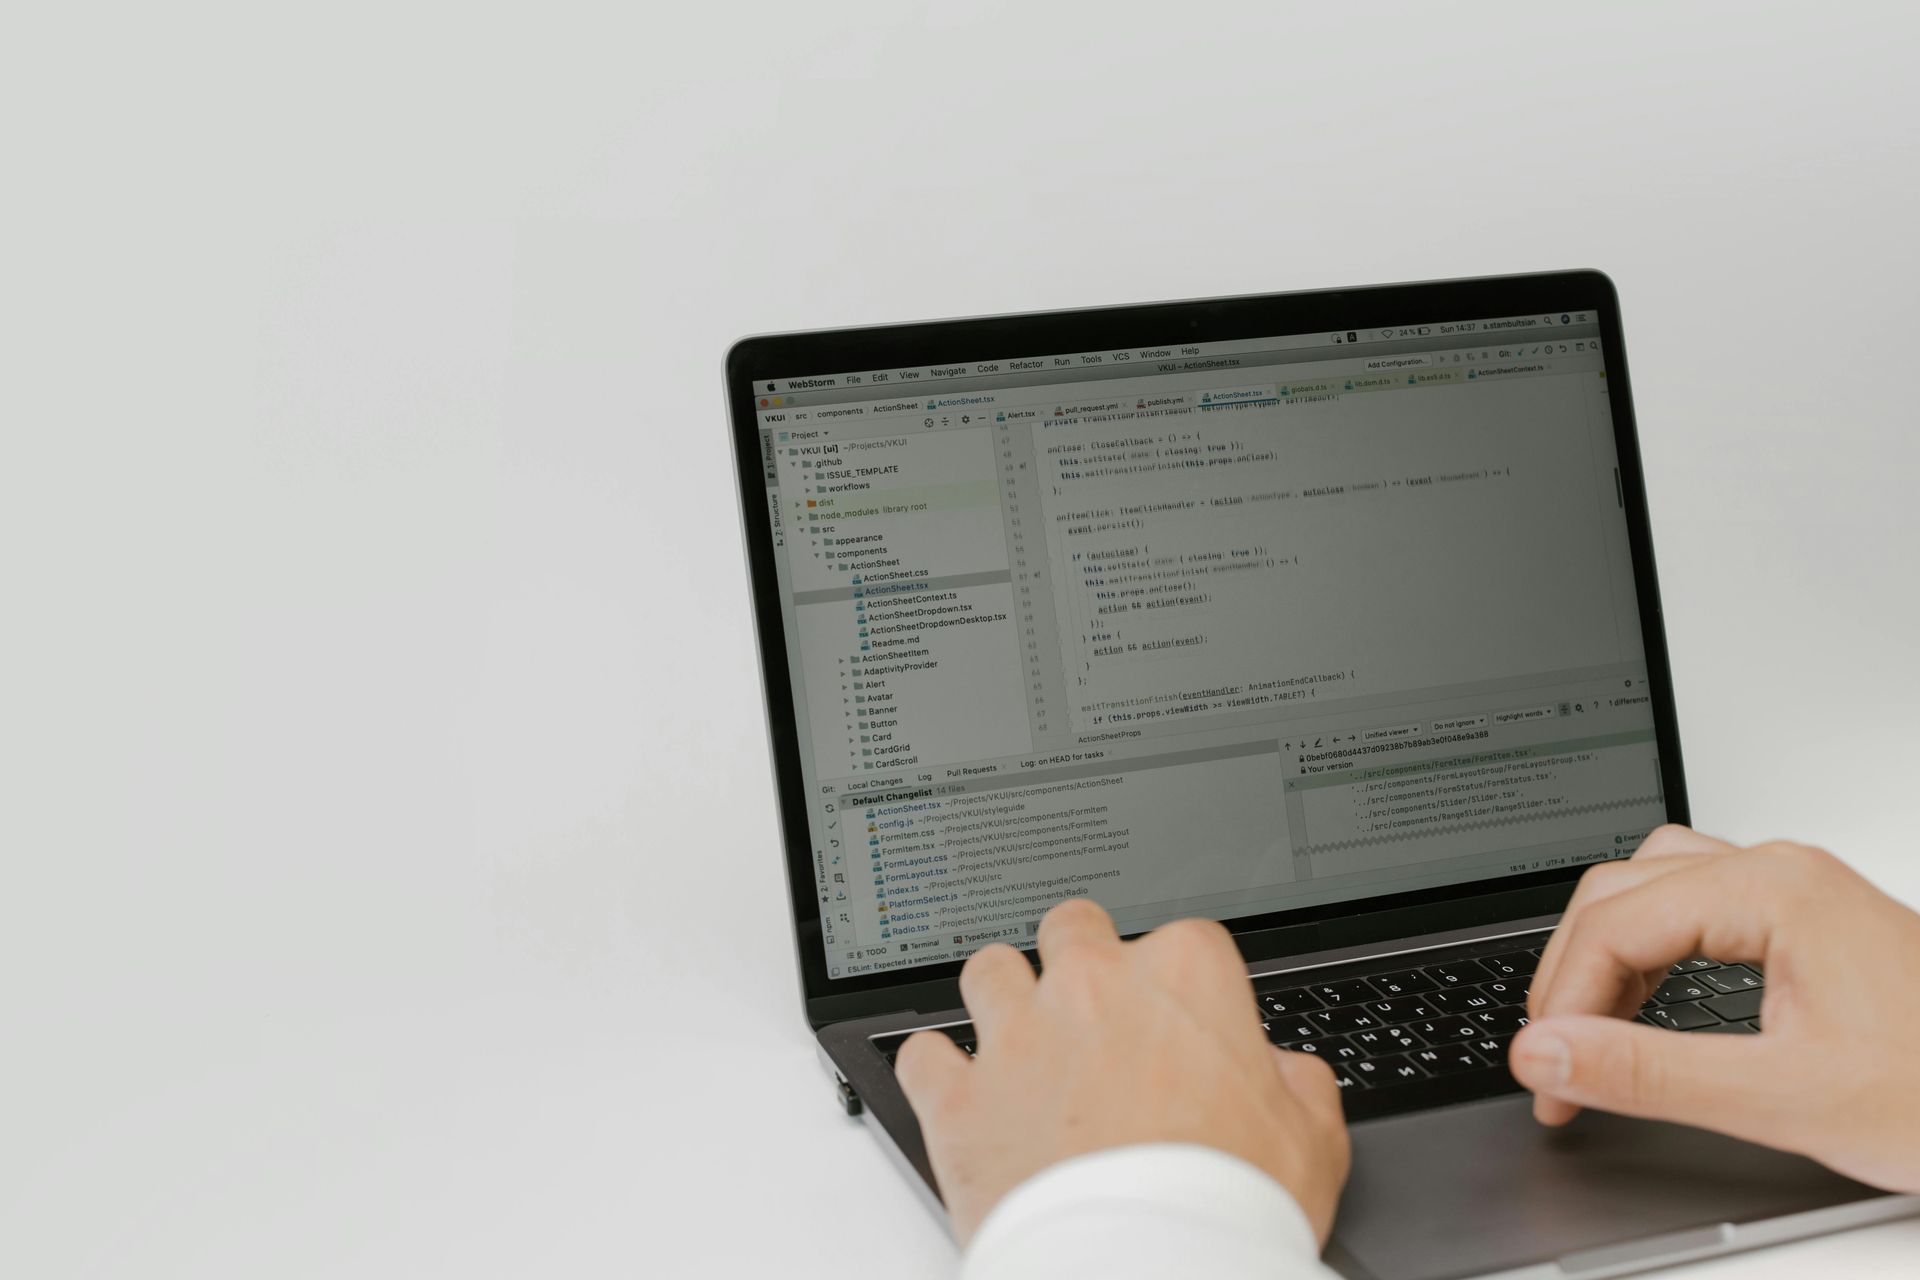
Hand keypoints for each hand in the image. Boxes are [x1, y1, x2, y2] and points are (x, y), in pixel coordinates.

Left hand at [895, 899, 1349, 1245]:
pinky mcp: (958, 1098)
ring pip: (989, 970)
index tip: (1182, 1022)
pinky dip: (939, 1074)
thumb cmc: (1225, 1206)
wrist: (1147, 1270)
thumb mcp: (1311, 1138)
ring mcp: (1017, 1036)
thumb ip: (1294, 1081)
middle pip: (1073, 927)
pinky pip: (924, 1055)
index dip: (1182, 985)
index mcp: (1184, 976)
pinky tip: (961, 1097)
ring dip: (1004, 1000)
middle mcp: (1092, 987)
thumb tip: (1281, 1071)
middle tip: (1096, 1016)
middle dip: (1082, 961)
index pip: (1183, 939)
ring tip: (1024, 1046)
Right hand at [1513, 825, 1919, 1192]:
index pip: (1614, 924)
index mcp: (1773, 889)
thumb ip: (1650, 1073)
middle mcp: (1779, 870)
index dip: (1563, 1004)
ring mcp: (1793, 888)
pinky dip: (1649, 952)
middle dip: (1571, 977)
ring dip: (1606, 955)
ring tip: (1591, 1030)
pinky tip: (1647, 1003)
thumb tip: (1548, 1055)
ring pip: (1649, 887)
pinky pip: (1691, 904)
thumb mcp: (1787, 1098)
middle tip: (1556, 1061)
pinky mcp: (1804, 917)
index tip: (1547, 1075)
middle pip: (1618, 891)